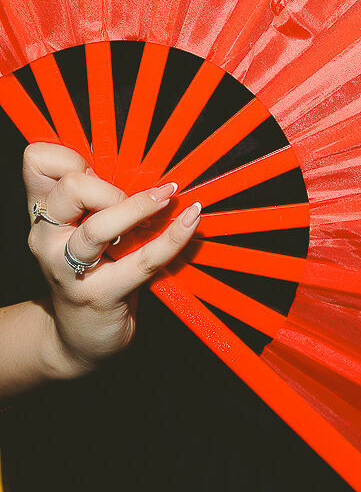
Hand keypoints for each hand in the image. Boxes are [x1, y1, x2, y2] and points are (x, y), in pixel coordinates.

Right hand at [25, 143, 201, 377]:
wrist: (78, 337)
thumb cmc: (88, 268)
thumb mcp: (78, 225)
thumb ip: (93, 191)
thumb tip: (138, 155)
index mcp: (42, 211)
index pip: (38, 160)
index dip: (70, 155)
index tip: (95, 168)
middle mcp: (47, 237)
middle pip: (71, 188)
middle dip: (108, 186)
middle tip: (130, 198)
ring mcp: (69, 269)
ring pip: (99, 226)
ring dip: (139, 207)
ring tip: (167, 198)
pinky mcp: (100, 295)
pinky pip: (143, 259)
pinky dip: (173, 236)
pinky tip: (191, 220)